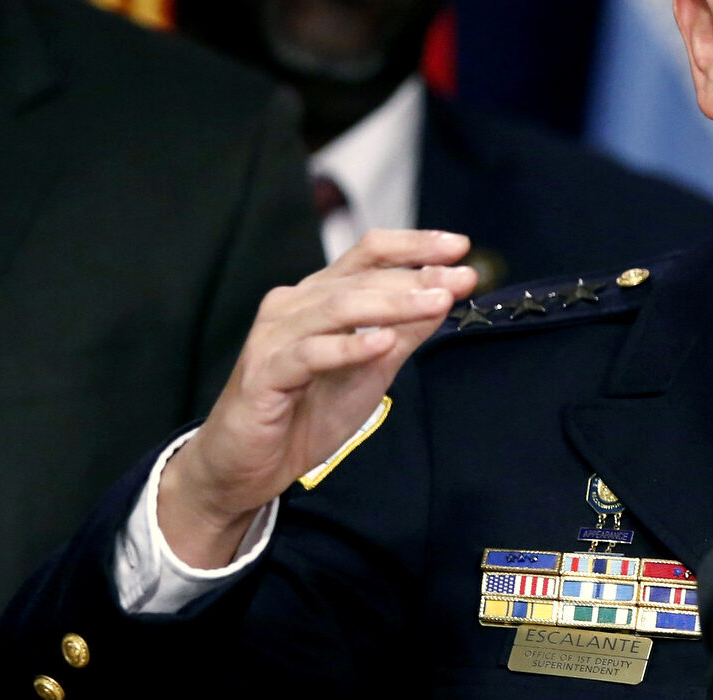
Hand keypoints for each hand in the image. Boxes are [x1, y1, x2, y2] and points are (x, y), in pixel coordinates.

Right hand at [157, 229, 477, 566]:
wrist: (250, 466)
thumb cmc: (308, 411)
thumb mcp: (374, 369)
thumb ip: (406, 332)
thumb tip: (446, 295)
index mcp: (319, 296)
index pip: (368, 254)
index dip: (413, 245)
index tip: (460, 246)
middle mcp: (294, 305)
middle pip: (360, 278)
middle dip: (416, 277)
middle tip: (462, 280)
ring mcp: (275, 337)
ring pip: (338, 307)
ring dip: (393, 303)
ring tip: (437, 302)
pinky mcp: (264, 374)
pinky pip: (310, 354)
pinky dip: (349, 347)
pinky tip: (383, 343)